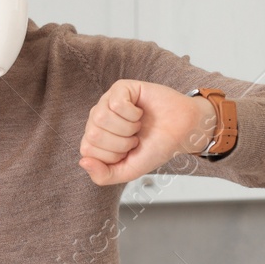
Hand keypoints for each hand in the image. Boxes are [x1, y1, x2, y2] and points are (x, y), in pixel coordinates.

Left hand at [78, 80, 216, 185]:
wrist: (182, 131)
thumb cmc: (155, 147)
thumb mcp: (128, 170)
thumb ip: (103, 175)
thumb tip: (82, 162)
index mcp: (96, 138)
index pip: (87, 151)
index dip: (113, 155)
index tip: (128, 151)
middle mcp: (97, 119)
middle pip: (93, 134)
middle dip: (121, 142)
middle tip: (135, 138)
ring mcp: (107, 101)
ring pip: (102, 117)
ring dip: (127, 128)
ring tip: (137, 126)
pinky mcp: (120, 88)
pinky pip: (116, 103)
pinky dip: (133, 114)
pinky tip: (140, 113)